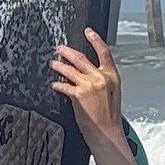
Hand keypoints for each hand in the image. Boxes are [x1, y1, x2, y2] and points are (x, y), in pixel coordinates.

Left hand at [49, 29, 123, 144]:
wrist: (107, 133)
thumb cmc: (110, 117)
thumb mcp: (112, 93)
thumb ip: (101, 80)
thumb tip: (87, 73)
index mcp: (112, 76)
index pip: (104, 52)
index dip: (95, 39)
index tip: (88, 32)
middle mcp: (100, 78)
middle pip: (81, 58)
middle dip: (67, 52)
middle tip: (60, 49)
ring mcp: (88, 85)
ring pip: (69, 69)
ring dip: (59, 66)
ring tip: (53, 64)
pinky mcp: (78, 94)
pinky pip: (63, 85)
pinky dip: (57, 85)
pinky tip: (54, 85)